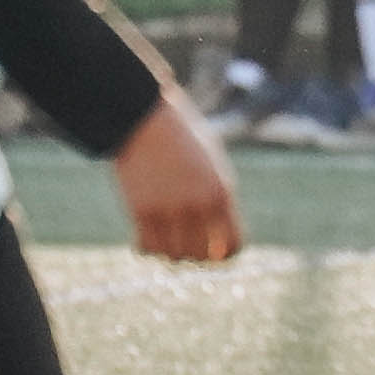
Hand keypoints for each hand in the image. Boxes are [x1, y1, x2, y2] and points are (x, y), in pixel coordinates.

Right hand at [113, 92, 243, 263]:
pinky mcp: (141, 211)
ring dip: (170, 253)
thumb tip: (216, 231)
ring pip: (174, 256)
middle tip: (187, 246)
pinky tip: (146, 237)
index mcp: (222, 192)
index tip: (214, 252)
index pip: (232, 244)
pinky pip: (147, 247)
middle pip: (203, 256)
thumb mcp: (211, 163)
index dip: (224, 254)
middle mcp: (199, 205)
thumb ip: (216, 195)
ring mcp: (170, 210)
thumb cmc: (181, 136)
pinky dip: (147, 248)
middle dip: (196, 256)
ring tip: (166, 240)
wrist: (143, 118)